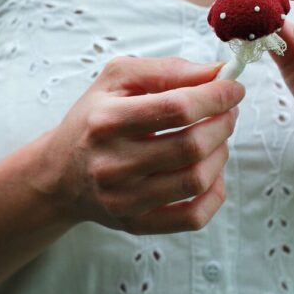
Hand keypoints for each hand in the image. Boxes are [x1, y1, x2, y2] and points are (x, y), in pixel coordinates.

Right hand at [41, 56, 244, 233]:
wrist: (60, 171)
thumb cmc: (95, 117)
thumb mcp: (119, 78)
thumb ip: (169, 69)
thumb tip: (217, 72)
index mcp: (107, 120)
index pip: (177, 108)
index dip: (216, 96)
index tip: (233, 87)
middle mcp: (113, 164)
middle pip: (191, 146)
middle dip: (223, 123)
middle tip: (228, 111)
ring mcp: (124, 199)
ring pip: (196, 180)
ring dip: (221, 153)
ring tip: (216, 137)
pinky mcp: (136, 224)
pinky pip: (193, 217)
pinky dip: (215, 191)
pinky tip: (210, 171)